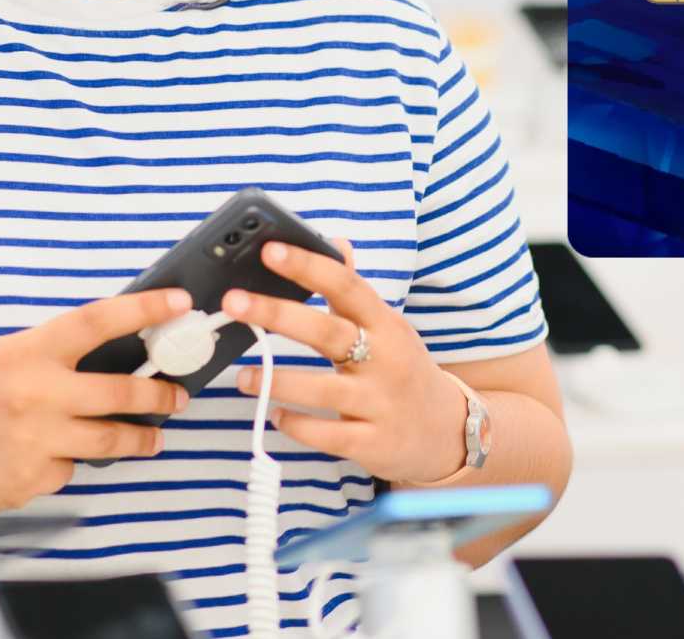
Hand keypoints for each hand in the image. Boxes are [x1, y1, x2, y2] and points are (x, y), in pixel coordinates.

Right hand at [0, 287, 196, 515]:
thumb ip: (47, 358)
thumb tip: (107, 358)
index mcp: (27, 352)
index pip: (99, 320)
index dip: (146, 309)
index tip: (180, 303)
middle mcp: (37, 394)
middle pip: (123, 392)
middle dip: (161, 395)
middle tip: (178, 395)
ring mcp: (35, 442)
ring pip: (111, 441)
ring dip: (140, 439)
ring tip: (151, 437)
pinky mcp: (29, 483)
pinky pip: (68, 471)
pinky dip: (66, 464)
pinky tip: (44, 458)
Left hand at [221, 238, 469, 484]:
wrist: (449, 431)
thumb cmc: (404, 370)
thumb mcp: (388, 327)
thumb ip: (355, 290)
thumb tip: (336, 241)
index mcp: (385, 324)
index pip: (346, 286)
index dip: (308, 266)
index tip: (270, 250)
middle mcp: (385, 360)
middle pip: (328, 332)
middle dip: (278, 314)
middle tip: (234, 302)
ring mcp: (380, 403)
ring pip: (324, 389)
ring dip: (278, 380)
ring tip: (242, 377)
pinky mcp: (372, 442)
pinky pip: (329, 435)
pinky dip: (299, 426)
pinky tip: (276, 416)